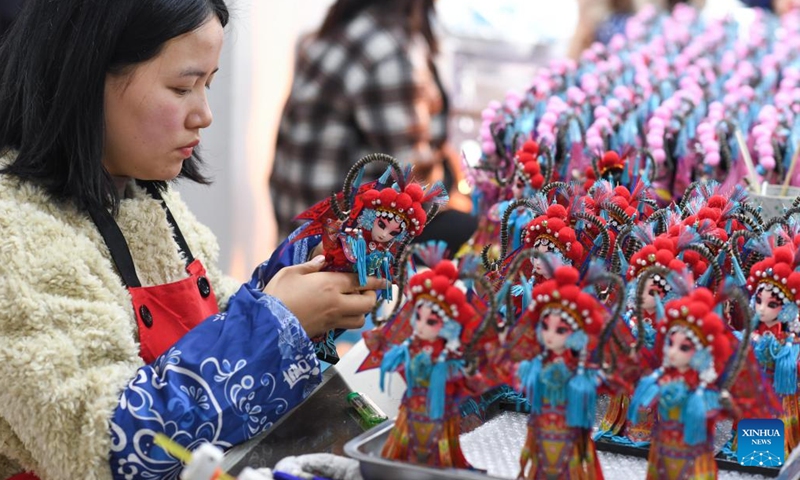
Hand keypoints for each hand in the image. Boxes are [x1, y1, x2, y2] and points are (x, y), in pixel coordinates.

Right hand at [264, 255, 385, 337]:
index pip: (361, 281)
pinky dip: (349, 320)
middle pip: (367, 302)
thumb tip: (323, 260)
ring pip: (360, 318)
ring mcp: (333, 319)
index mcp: (330, 284)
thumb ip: (311, 266)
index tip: (384, 279)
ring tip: (355, 302)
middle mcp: (337, 303)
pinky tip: (341, 312)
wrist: (267, 324)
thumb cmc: (277, 294)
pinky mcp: (326, 331)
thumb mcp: (291, 272)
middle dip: (372, 295)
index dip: (375, 279)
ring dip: (362, 310)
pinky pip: (346, 326)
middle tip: (367, 289)